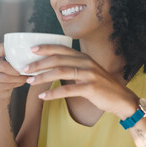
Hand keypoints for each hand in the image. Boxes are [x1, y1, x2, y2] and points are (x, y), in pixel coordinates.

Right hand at [0, 43, 27, 101]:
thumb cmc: (10, 72)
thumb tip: (33, 54)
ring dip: (19, 78)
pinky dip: (17, 84)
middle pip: (3, 66)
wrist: (1, 89)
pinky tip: (22, 82)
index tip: (25, 53)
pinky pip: (6, 85)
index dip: (13, 50)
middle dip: (17, 69)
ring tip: (27, 77)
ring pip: (6, 77)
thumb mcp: (11, 62)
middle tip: (27, 70)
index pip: (2, 48)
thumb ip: (16, 56)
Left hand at [24, 44, 138, 118]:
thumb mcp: (88, 71)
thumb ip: (73, 67)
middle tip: (24, 69)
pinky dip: (53, 93)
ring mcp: (89, 74)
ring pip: (60, 72)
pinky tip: (43, 97)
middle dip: (38, 63)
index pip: (61, 48)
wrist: (121, 98)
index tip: (31, 50)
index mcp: (83, 57)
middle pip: (57, 59)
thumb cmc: (101, 86)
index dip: (46, 48)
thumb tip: (52, 67)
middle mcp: (86, 62)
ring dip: (42, 77)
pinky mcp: (91, 88)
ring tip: (29, 82)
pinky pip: (68, 90)